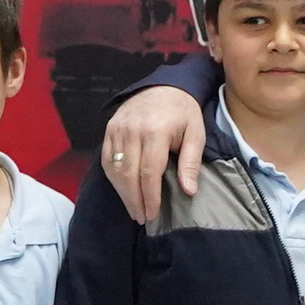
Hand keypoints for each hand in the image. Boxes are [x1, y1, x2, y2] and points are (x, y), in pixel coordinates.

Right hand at [100, 86, 205, 223]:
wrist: (165, 87)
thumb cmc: (183, 113)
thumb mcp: (196, 134)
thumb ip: (191, 162)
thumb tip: (188, 191)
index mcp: (155, 131)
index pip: (149, 172)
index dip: (150, 197)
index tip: (152, 214)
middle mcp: (132, 130)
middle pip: (129, 174)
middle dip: (135, 200)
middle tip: (142, 218)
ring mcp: (118, 129)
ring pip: (116, 169)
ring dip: (123, 193)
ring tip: (133, 210)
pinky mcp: (110, 129)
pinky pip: (108, 159)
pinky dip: (114, 178)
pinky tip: (122, 191)